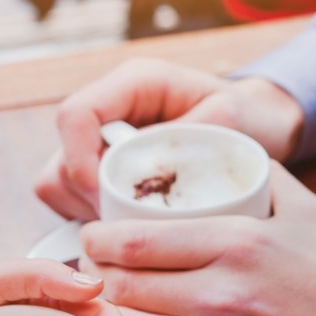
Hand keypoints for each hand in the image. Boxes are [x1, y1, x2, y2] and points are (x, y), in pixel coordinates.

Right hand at [34, 58, 304, 220]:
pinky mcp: (99, 175)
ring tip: (135, 227)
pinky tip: (129, 230)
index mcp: (133, 85)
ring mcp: (98, 146)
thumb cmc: (246, 120)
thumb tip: (146, 171)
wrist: (257, 131)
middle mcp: (108, 113)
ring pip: (58, 187)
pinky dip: (92, 222)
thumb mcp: (228, 121)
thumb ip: (186, 140)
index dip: (80, 162)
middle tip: (131, 223)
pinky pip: (71, 204)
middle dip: (88, 200)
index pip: (75, 116)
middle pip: (61, 161)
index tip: (108, 198)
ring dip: (89, 215)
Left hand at [78, 163, 315, 315]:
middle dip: (96, 279)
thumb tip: (219, 149)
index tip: (92, 239)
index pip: (132, 241)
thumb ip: (258, 178)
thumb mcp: (309, 211)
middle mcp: (222, 297)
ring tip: (110, 312)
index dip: (96, 240)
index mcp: (236, 244)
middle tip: (94, 276)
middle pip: (120, 287)